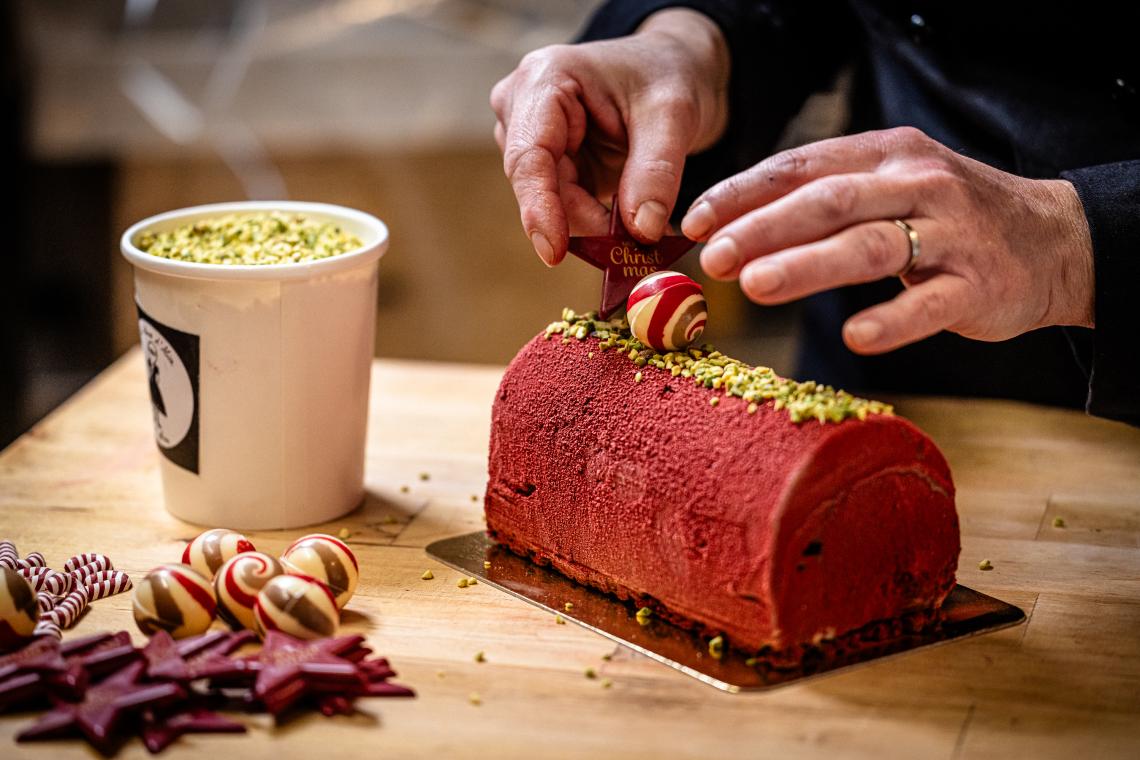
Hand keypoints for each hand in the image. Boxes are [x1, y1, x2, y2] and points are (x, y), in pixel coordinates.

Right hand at [490, 9, 727, 264]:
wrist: (669, 69)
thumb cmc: (667, 74)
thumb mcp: (673, 115)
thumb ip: (656, 171)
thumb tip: (641, 230)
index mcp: (544, 78)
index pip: (529, 155)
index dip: (539, 207)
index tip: (554, 253)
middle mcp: (523, 106)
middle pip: (539, 185)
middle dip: (583, 220)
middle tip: (633, 246)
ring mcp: (530, 136)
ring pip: (551, 202)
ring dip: (593, 222)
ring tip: (641, 226)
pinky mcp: (546, 162)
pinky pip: (563, 205)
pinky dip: (595, 220)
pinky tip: (627, 220)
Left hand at [681, 127, 1094, 352]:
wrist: (1053, 240)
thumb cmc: (946, 217)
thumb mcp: (888, 189)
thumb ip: (820, 202)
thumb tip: (730, 228)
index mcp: (884, 156)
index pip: (801, 167)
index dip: (743, 193)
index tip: (693, 223)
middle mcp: (916, 185)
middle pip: (829, 203)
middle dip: (764, 228)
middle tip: (713, 257)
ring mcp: (951, 235)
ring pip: (871, 247)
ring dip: (809, 265)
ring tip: (756, 285)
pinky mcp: (979, 286)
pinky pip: (930, 304)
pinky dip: (893, 319)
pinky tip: (856, 336)